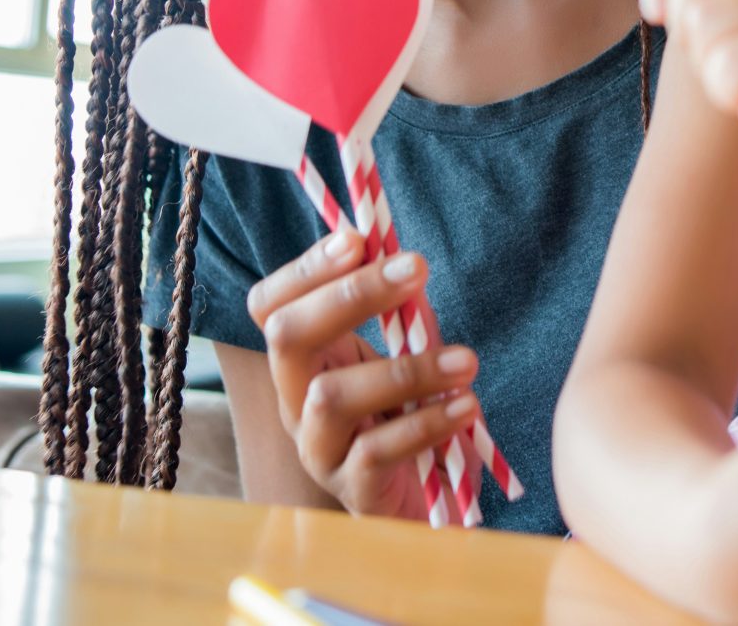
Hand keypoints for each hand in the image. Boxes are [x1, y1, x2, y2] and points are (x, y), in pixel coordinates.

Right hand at [247, 230, 482, 519]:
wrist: (425, 498)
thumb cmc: (409, 412)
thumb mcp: (402, 352)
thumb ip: (398, 309)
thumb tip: (399, 253)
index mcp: (305, 359)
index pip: (271, 304)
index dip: (306, 268)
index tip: (359, 238)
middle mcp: (296, 400)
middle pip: (287, 337)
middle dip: (350, 294)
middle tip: (418, 268)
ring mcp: (318, 448)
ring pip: (329, 397)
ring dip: (405, 369)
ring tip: (467, 360)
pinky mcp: (351, 490)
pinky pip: (374, 453)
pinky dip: (425, 424)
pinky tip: (466, 407)